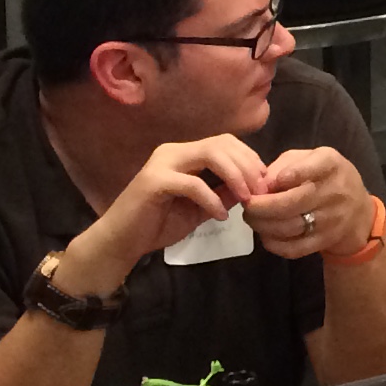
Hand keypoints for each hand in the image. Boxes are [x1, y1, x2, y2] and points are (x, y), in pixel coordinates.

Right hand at [61, 136, 263, 285]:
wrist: (121, 242)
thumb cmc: (157, 224)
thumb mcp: (201, 209)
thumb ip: (223, 194)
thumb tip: (252, 187)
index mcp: (184, 154)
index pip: (225, 143)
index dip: (249, 159)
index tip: (264, 183)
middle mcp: (173, 151)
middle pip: (222, 143)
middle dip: (248, 166)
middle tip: (260, 192)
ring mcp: (162, 163)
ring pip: (211, 154)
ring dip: (235, 176)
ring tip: (246, 199)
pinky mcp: (154, 181)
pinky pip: (193, 183)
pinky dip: (211, 199)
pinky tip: (220, 216)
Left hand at [238, 145, 377, 261]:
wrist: (358, 211)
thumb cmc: (326, 178)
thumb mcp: (310, 159)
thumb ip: (284, 166)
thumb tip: (259, 186)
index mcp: (331, 164)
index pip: (314, 167)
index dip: (291, 174)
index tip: (270, 181)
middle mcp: (334, 191)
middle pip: (293, 202)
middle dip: (261, 206)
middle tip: (247, 206)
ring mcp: (332, 219)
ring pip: (290, 227)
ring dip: (263, 225)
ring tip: (252, 219)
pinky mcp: (325, 241)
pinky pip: (295, 248)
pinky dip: (274, 244)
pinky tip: (265, 235)